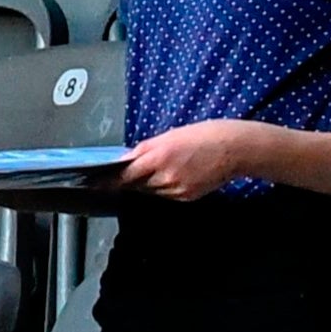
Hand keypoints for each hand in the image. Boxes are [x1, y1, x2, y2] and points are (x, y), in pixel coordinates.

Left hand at [121, 118, 269, 199]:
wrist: (234, 149)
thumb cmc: (205, 135)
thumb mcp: (171, 134)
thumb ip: (146, 148)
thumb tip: (129, 158)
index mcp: (158, 156)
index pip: (125, 174)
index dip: (108, 180)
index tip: (96, 182)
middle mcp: (164, 176)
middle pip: (136, 184)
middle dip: (131, 179)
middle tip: (129, 172)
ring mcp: (176, 189)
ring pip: (151, 190)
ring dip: (148, 182)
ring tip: (162, 167)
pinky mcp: (186, 196)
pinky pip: (166, 194)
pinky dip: (164, 186)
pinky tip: (176, 173)